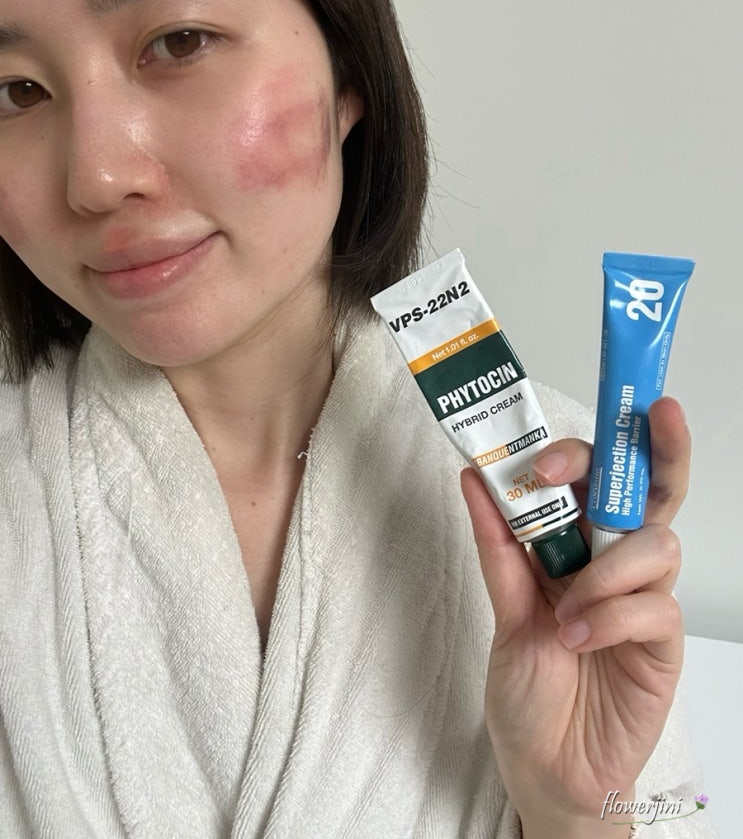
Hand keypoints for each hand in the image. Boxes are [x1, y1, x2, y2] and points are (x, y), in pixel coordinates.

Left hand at [460, 396, 688, 836]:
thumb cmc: (528, 687)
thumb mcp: (504, 610)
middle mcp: (614, 561)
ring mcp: (643, 598)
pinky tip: (580, 638)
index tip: (544, 457)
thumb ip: (498, 546)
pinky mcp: (661, 641)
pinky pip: (656, 606)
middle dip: (661, 447)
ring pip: (657, 542)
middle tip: (655, 415)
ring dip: (608, 568)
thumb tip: (473, 478)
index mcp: (576, 545)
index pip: (595, 480)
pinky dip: (612, 615)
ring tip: (567, 610)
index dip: (582, 452)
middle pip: (654, 490)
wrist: (546, 765)